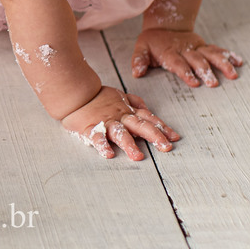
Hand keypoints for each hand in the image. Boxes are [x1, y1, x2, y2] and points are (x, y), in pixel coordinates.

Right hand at [60, 86, 179, 160]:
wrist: (74, 92)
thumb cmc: (97, 96)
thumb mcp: (119, 95)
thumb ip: (134, 101)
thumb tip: (146, 107)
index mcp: (127, 111)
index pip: (148, 119)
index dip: (162, 128)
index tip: (175, 138)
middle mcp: (120, 117)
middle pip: (140, 125)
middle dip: (154, 136)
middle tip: (166, 147)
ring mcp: (106, 123)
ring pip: (120, 133)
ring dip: (129, 144)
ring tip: (138, 156)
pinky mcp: (90, 128)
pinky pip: (97, 137)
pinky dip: (102, 145)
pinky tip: (108, 153)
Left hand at [132, 28, 243, 87]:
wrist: (165, 25)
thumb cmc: (152, 42)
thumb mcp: (141, 48)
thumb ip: (139, 60)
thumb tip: (137, 73)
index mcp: (169, 53)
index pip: (178, 63)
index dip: (186, 72)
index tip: (194, 82)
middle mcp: (185, 50)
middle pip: (197, 60)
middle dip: (206, 71)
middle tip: (214, 83)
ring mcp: (196, 47)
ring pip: (211, 54)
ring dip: (222, 64)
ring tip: (233, 74)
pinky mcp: (204, 45)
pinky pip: (217, 49)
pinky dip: (228, 55)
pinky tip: (239, 62)